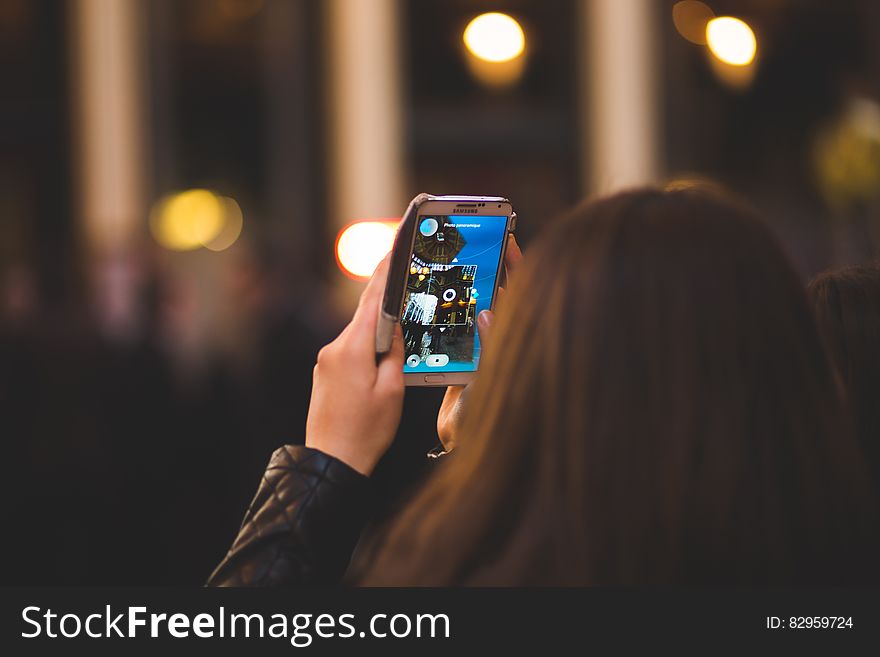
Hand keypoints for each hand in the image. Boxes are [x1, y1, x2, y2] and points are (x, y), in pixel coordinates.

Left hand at [305, 257, 404, 474]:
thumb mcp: (392, 389)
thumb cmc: (366, 431)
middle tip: (403, 272)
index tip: (395, 247)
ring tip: (404, 327)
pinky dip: (368, 346)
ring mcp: (327, 360)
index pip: (372, 299)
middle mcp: (334, 347)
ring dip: (380, 329)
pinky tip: (383, 356)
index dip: (386, 271)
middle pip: (365, 312)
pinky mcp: (325, 372)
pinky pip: (351, 348)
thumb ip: (395, 351)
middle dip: (386, 296)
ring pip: (359, 332)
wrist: (332, 461)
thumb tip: (394, 326)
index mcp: (352, 347)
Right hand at [437, 235, 522, 450]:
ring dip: (461, 285)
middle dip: (484, 266)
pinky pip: (453, 326)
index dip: (516, 263)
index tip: (506, 236)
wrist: (467, 445)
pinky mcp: (460, 357)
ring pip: (472, 306)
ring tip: (447, 259)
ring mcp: (481, 347)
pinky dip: (443, 310)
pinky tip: (431, 295)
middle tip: (469, 240)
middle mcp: (501, 338)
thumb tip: (490, 312)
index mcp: (517, 336)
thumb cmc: (493, 417)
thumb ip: (493, 345)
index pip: (521, 292)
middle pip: (495, 293)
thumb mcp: (497, 377)